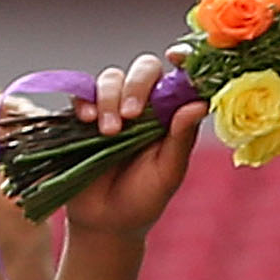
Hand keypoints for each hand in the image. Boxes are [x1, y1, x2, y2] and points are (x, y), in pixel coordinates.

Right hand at [49, 51, 202, 241]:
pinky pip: (81, 93)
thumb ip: (181, 138)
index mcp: (169, 115)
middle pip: (142, 69)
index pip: (177, 77)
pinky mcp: (84, 115)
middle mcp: (143, 105)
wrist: (105, 223)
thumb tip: (198, 104)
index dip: (181, 60)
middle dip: (136, 85)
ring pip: (111, 78)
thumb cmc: (143, 199)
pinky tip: (88, 120)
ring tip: (109, 132)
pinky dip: (85, 100)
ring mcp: (112, 107)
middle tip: (131, 116)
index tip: (175, 57)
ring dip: (109, 99)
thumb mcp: (168, 173)